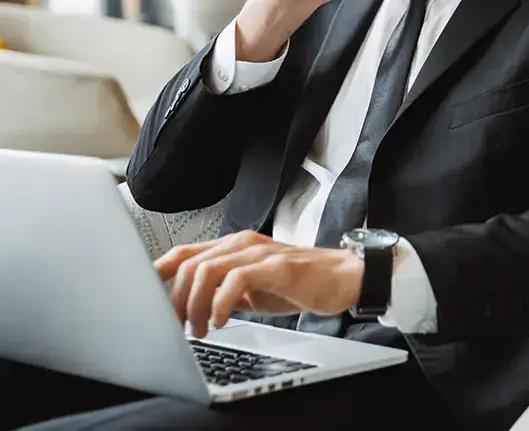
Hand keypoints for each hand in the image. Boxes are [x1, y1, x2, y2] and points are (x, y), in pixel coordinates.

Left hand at [154, 231, 363, 337]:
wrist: (340, 277)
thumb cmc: (296, 283)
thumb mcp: (251, 289)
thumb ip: (222, 291)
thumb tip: (188, 310)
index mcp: (232, 246)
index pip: (185, 252)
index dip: (158, 272)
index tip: (144, 298)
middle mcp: (241, 243)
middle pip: (189, 263)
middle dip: (174, 300)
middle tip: (176, 328)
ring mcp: (257, 252)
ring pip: (206, 270)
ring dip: (194, 305)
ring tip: (199, 329)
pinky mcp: (275, 265)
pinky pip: (236, 279)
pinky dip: (220, 303)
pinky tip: (220, 321)